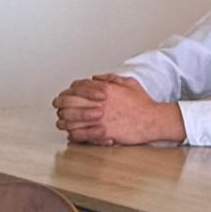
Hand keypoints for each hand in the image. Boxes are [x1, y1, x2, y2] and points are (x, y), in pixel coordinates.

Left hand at [53, 74, 186, 145]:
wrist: (153, 120)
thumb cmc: (143, 103)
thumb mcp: (129, 83)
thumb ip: (111, 78)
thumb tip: (96, 77)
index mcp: (104, 89)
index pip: (77, 87)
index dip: (68, 91)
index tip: (65, 95)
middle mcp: (99, 102)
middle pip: (70, 101)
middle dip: (60, 104)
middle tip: (58, 108)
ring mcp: (100, 117)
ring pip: (71, 118)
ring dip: (64, 120)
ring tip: (62, 123)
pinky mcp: (103, 131)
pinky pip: (81, 133)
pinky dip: (73, 134)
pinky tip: (71, 134)